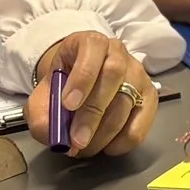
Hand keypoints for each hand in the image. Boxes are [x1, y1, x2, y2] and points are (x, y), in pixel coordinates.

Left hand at [30, 30, 156, 157]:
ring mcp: (137, 74)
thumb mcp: (42, 96)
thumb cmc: (63, 87)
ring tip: (84, 147)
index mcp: (90, 42)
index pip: (93, 48)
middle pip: (113, 76)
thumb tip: (54, 136)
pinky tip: (105, 146)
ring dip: (104, 133)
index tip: (68, 104)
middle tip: (76, 140)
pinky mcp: (148, 97)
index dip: (82, 77)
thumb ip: (41, 116)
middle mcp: (118, 52)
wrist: (78, 85)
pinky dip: (123, 141)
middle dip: (93, 114)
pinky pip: (140, 123)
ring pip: (127, 102)